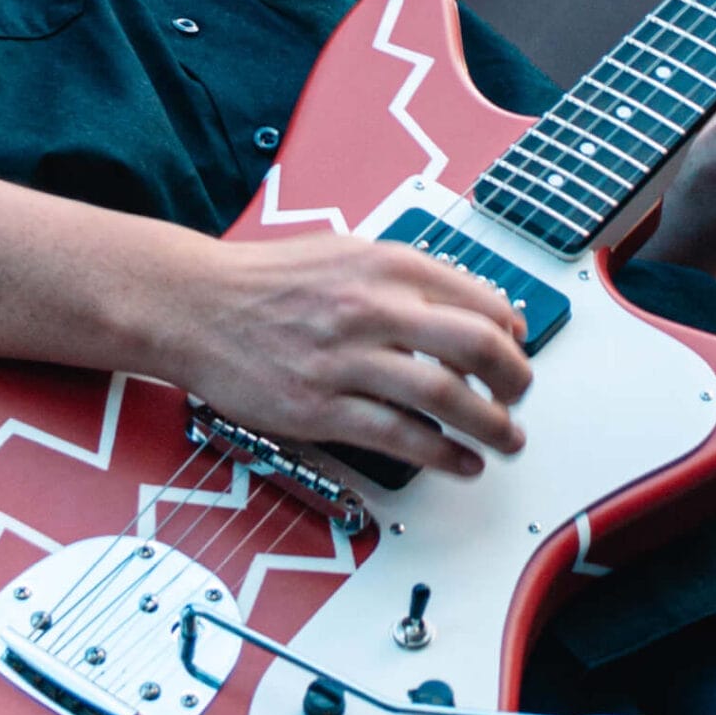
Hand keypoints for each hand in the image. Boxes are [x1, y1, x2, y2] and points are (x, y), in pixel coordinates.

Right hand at [169, 234, 531, 478]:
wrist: (194, 304)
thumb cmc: (267, 280)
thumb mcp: (345, 251)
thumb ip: (403, 277)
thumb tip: (465, 305)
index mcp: (386, 264)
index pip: (479, 299)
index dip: (511, 332)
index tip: (517, 349)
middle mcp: (372, 307)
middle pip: (476, 345)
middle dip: (514, 378)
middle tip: (521, 396)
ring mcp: (346, 360)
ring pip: (444, 396)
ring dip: (489, 425)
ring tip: (506, 439)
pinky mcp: (320, 407)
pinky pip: (398, 436)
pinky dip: (442, 455)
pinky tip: (460, 463)